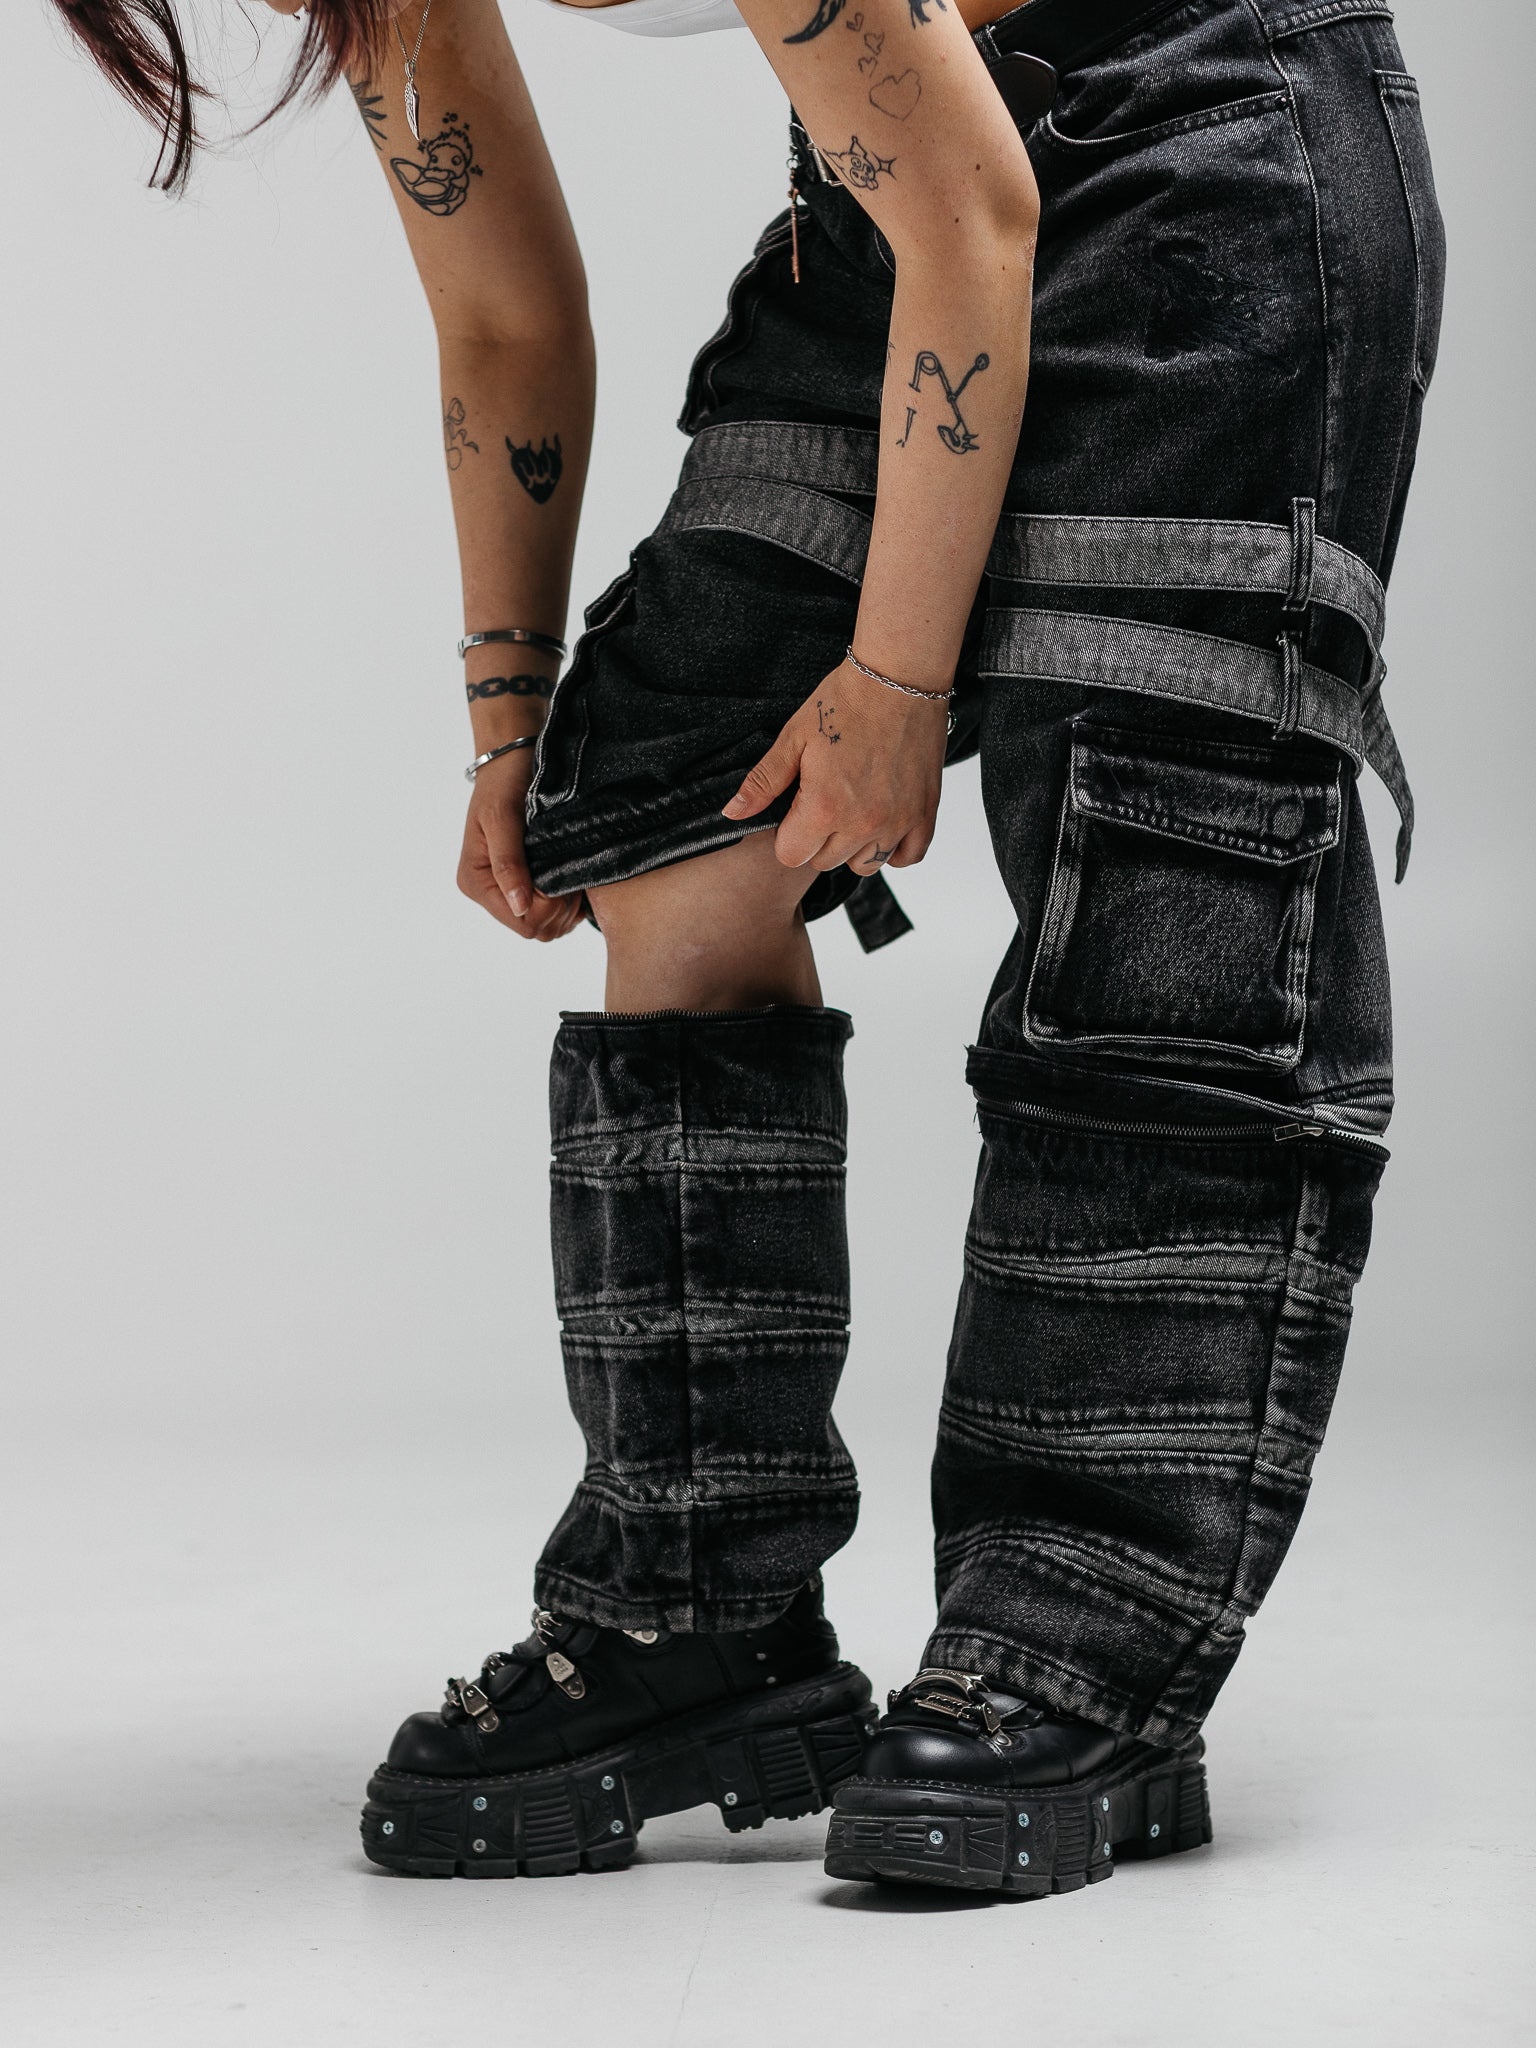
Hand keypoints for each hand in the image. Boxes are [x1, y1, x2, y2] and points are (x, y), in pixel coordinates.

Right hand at [458, 746, 584, 940]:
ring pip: (548, 925)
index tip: (558, 875)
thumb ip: (508, 863)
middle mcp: (490, 892)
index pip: (520, 923)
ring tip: (570, 870)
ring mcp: (509, 890)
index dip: (547, 907)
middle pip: (536, 929)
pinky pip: (555, 912)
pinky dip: (569, 900)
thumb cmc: (504, 783)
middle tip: (568, 872)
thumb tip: (519, 906)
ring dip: (566, 904)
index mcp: (477, 882)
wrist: (514, 759)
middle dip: (559, 908)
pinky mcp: (527, 884)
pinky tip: (572, 876)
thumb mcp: (503, 819)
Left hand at [722, 663, 945, 872]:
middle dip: (818, 838)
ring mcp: (897, 822)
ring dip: (853, 846)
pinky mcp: (924, 813)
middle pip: (825, 862)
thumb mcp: (794, 738)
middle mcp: (862, 824)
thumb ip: (764, 782)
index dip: (788, 834)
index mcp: (823, 807)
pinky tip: (881, 825)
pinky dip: (893, 850)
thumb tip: (732, 814)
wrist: (899, 677)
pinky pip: (908, 857)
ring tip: (853, 810)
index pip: (791, 856)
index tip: (797, 808)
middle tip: (825, 799)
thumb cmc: (845, 702)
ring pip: (863, 865)